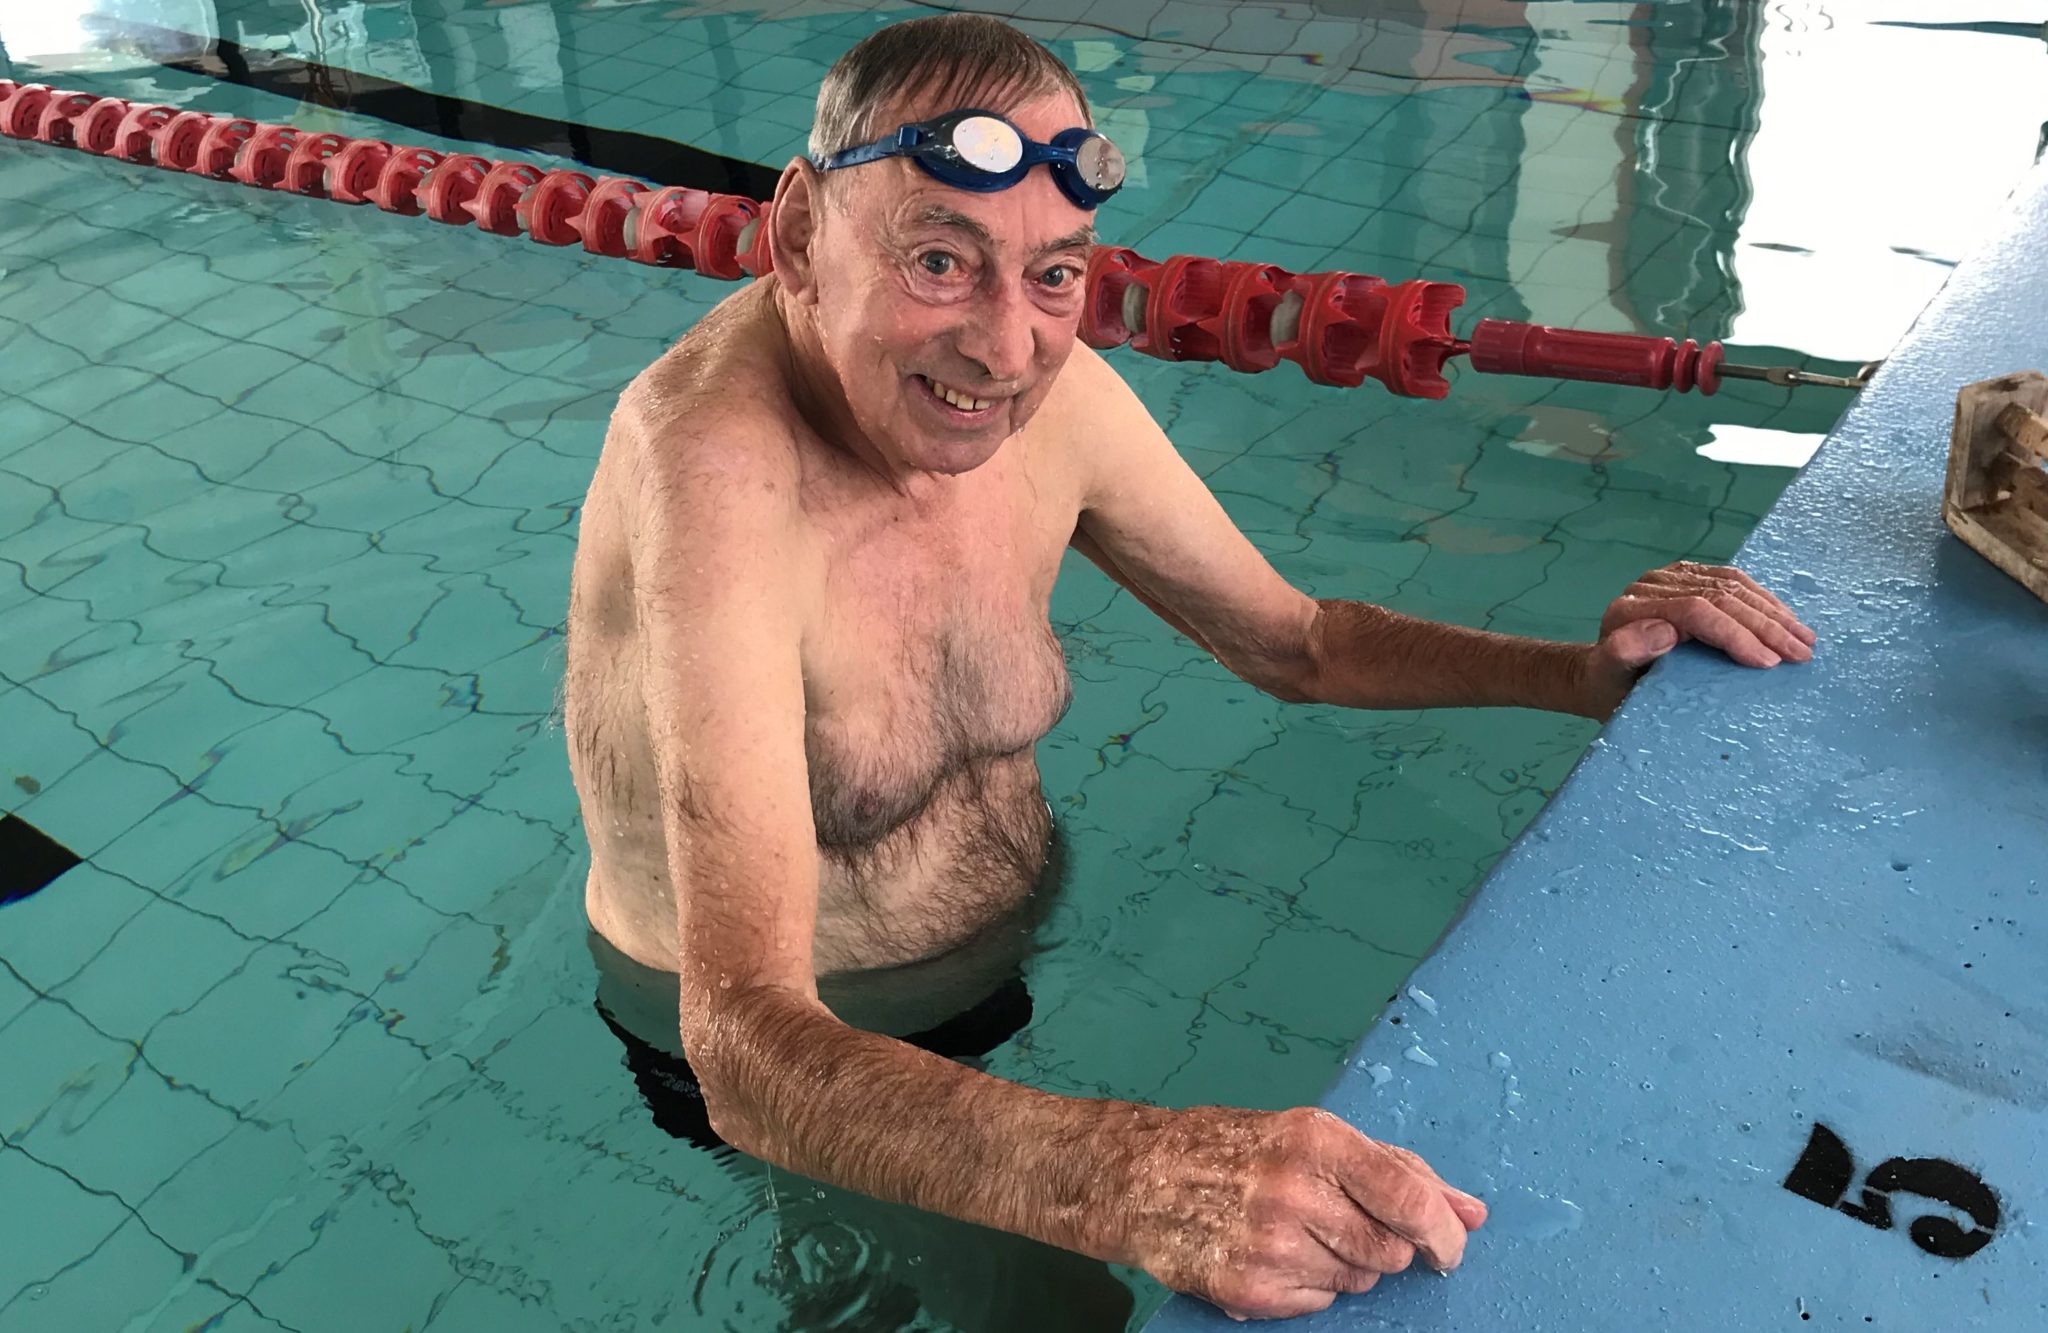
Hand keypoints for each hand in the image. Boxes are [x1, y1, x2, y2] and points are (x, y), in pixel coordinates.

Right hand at [1122, 1106, 1486, 1320]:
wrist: (1140, 1177)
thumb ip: (1400, 1169)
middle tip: (1342, 1222)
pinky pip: (1319, 1303)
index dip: (1444, 1231)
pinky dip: (1308, 1285)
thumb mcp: (1315, 1135)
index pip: (1408, 1198)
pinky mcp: (1249, 1290)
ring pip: (1357, 1278)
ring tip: (1296, 1230)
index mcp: (1316, 1140)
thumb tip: (1472, 1211)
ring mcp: (1269, 1245)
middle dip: (1384, 1244)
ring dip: (1342, 1262)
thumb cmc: (1235, 1147)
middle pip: (1390, 1249)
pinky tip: (1273, 1253)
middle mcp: (1292, 1191)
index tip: (1452, 1245)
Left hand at [1580, 561, 1815, 718]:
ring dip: (1773, 612)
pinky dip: (1763, 600)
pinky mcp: (1687, 577)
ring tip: (1805, 639)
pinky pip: (1732, 580)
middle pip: (1718, 596)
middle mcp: (1651, 586)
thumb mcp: (1609, 679)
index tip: (1768, 662)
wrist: (1602, 673)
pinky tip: (1786, 619)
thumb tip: (1665, 631)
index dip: (1735, 634)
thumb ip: (1625, 653)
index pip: (1695, 611)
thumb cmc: (1610, 687)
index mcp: (1631, 609)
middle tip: (1801, 653)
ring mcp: (1671, 578)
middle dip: (1765, 626)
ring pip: (1731, 585)